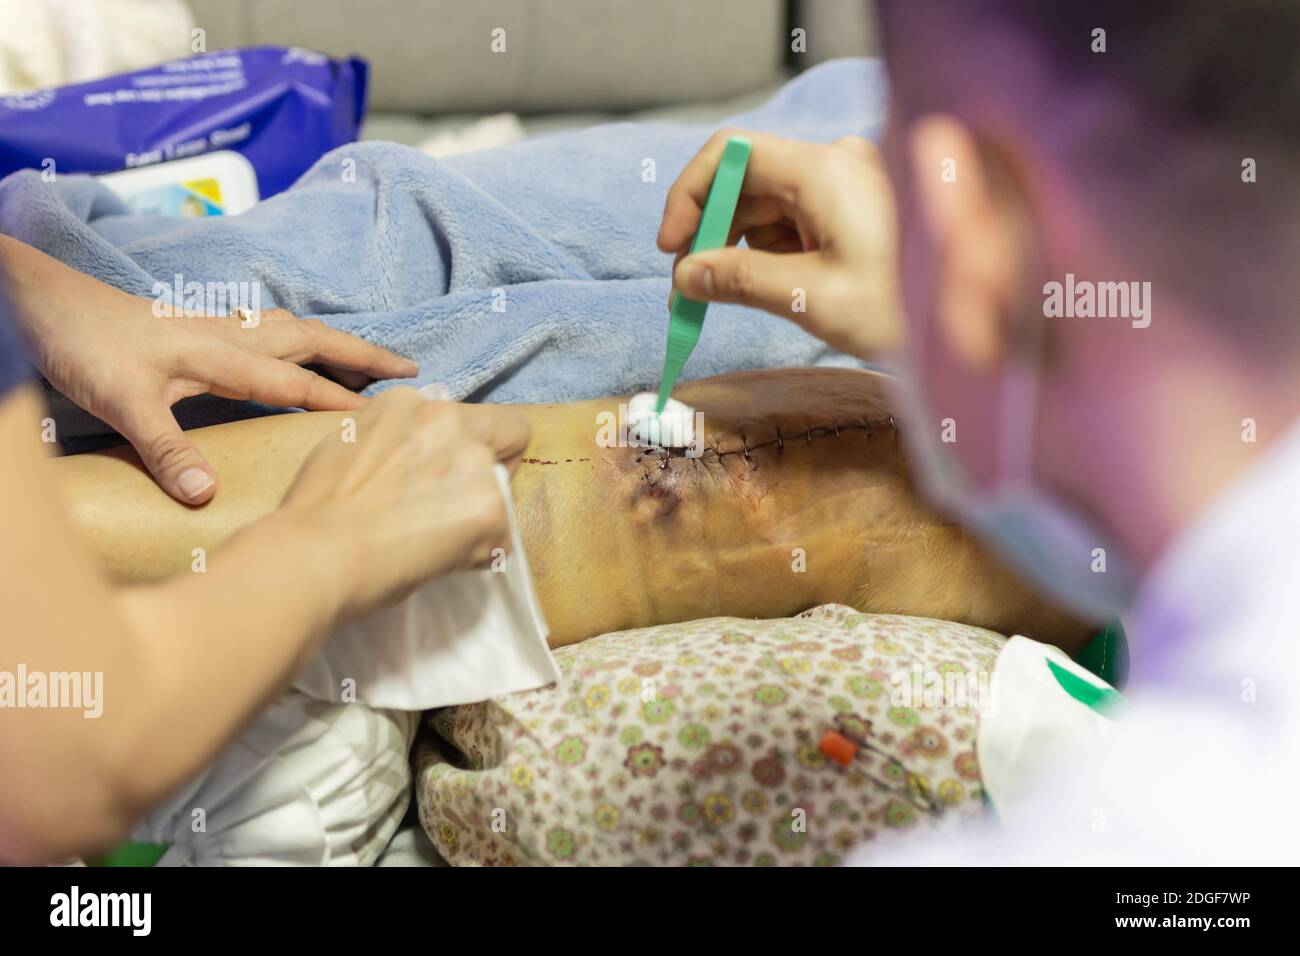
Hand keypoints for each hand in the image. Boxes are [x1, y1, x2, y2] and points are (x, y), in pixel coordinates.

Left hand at [1, 236, 415, 504]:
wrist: (43, 298)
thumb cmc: (82, 345)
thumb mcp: (120, 402)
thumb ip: (165, 447)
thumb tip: (207, 496)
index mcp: (220, 354)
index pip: (297, 382)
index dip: (341, 401)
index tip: (386, 418)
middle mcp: (229, 335)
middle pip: (313, 340)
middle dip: (364, 355)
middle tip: (411, 368)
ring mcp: (217, 327)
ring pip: (295, 330)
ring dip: (337, 343)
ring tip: (371, 362)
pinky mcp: (201, 327)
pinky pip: (271, 330)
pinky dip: (303, 337)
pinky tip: (300, 351)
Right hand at [283, 388, 531, 617]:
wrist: (318, 552)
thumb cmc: (316, 511)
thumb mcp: (353, 445)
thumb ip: (397, 442)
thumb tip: (415, 463)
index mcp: (411, 403)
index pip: (469, 411)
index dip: (473, 443)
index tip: (453, 472)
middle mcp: (449, 420)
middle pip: (507, 432)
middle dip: (494, 465)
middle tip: (456, 504)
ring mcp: (475, 461)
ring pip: (503, 487)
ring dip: (479, 511)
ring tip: (433, 538)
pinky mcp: (491, 506)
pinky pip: (500, 533)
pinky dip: (478, 550)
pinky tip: (438, 558)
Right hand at [658, 130, 903, 358]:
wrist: (984, 321)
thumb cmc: (909, 308)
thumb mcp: (813, 299)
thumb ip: (741, 281)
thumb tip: (687, 276)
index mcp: (824, 171)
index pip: (732, 153)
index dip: (690, 195)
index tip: (672, 248)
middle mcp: (836, 165)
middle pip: (749, 181)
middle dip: (713, 231)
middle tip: (691, 290)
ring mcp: (851, 185)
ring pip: (771, 205)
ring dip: (743, 247)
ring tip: (733, 296)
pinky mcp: (859, 208)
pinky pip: (798, 220)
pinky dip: (774, 251)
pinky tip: (775, 287)